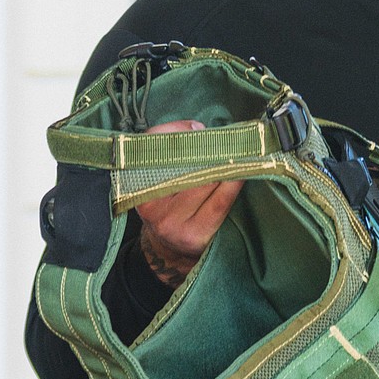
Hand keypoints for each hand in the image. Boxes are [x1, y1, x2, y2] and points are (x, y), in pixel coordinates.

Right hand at [137, 121, 243, 287]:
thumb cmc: (170, 204)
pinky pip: (220, 201)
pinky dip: (234, 183)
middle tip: (229, 139)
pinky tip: (243, 173)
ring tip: (239, 154)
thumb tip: (199, 129)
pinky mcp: (193, 235)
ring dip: (225, 165)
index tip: (197, 127)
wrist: (170, 250)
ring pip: (204, 181)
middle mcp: (150, 204)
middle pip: (183, 165)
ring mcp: (171, 222)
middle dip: (208, 149)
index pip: (152, 148)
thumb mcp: (159, 179)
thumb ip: (171, 154)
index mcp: (135, 184)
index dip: (176, 133)